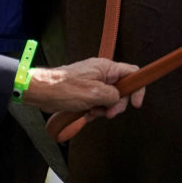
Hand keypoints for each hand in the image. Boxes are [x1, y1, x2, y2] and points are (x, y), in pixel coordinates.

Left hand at [23, 57, 144, 121]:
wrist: (43, 91)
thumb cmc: (65, 89)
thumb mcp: (94, 94)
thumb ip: (112, 95)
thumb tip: (117, 99)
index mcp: (106, 68)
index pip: (132, 72)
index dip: (137, 88)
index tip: (136, 104)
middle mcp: (102, 73)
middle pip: (122, 88)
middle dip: (117, 104)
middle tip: (108, 114)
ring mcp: (94, 81)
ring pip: (110, 97)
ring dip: (104, 109)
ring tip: (92, 113)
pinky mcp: (87, 90)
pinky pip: (99, 101)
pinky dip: (95, 109)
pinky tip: (86, 114)